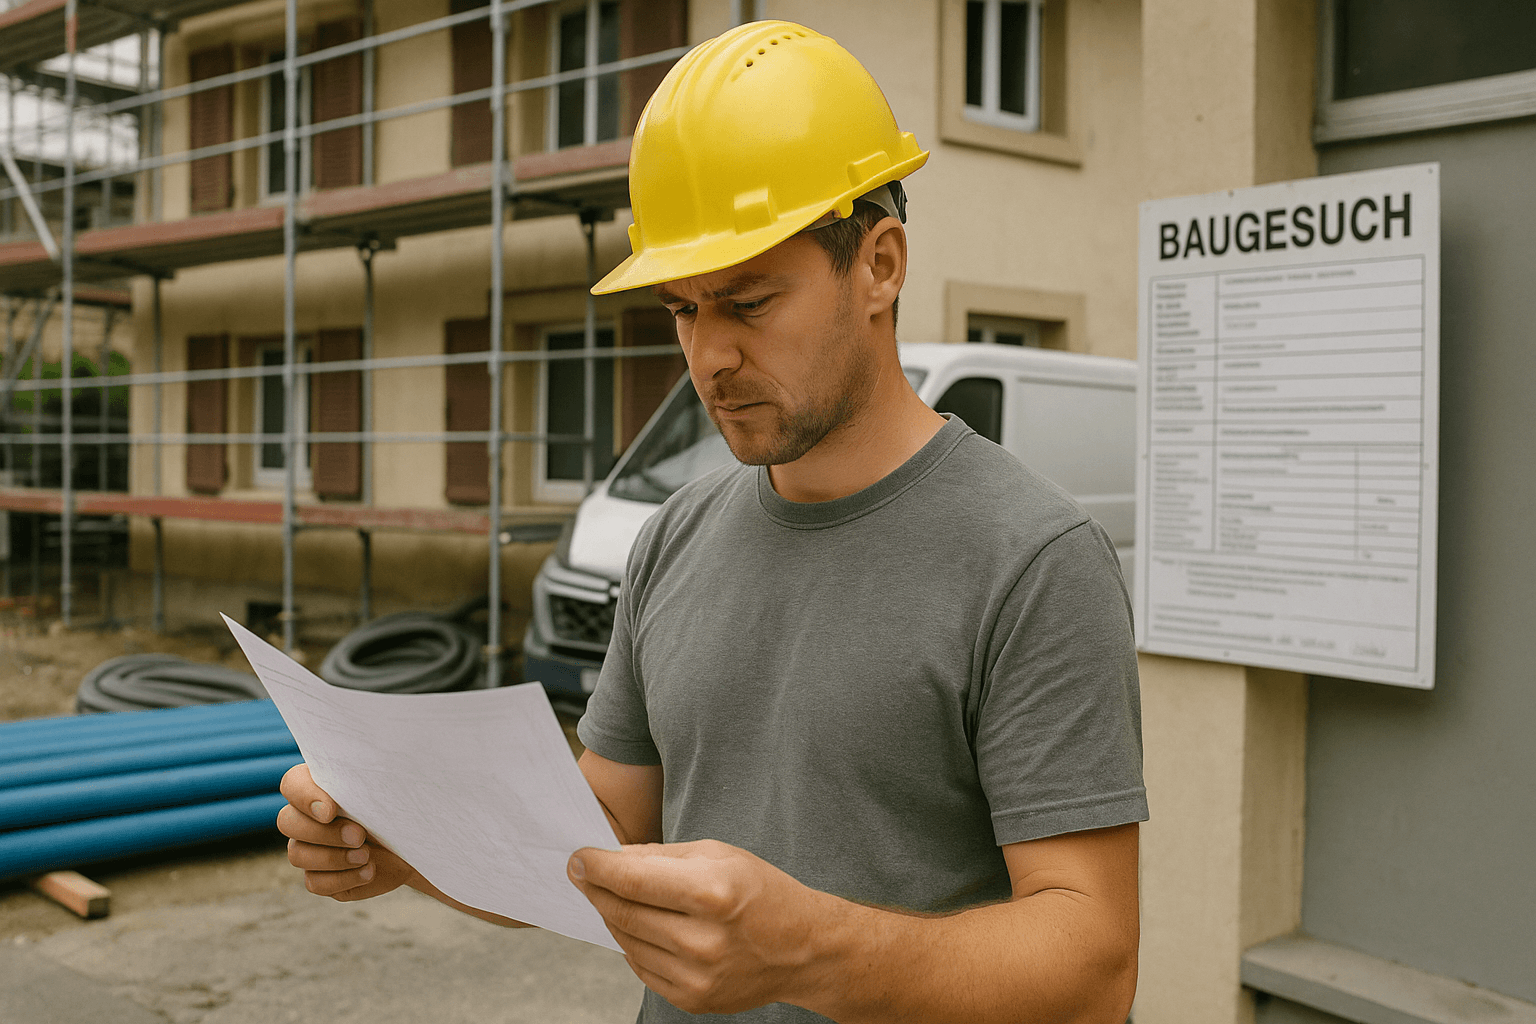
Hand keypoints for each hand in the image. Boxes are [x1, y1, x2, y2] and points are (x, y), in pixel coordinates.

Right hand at [277, 763, 415, 901]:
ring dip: (333, 858)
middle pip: (287, 822)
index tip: (331, 810)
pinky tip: (368, 871)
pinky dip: (342, 879)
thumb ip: (368, 779)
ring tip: (367, 855)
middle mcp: (307, 817)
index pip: (291, 783)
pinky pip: (314, 882)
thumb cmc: (400, 810)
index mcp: (320, 787)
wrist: (416, 846)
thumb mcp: (388, 791)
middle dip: (323, 832)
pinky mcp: (320, 877)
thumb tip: (363, 768)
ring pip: (297, 854)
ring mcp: (310, 848)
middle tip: (359, 836)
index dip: (304, 797)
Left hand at [567, 839, 835, 1015]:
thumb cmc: (762, 891)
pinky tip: (640, 926)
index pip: (631, 880)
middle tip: (581, 874)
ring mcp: (696, 976)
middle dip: (595, 890)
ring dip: (612, 917)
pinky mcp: (692, 998)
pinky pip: (642, 968)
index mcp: (711, 893)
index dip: (596, 868)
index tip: (576, 859)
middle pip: (623, 913)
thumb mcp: (718, 855)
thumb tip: (612, 859)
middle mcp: (701, 939)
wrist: (804, 948)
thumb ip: (661, 857)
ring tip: (613, 897)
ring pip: (627, 942)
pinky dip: (633, 944)